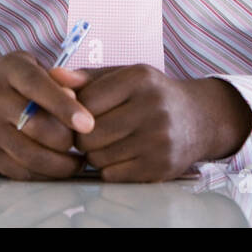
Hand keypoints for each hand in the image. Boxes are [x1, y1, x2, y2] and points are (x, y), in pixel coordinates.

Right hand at [0, 52, 95, 179]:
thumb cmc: (10, 81)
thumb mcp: (31, 66)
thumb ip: (58, 79)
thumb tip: (78, 95)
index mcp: (9, 70)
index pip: (37, 86)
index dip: (64, 106)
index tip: (88, 123)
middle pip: (36, 126)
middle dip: (66, 138)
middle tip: (84, 142)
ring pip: (30, 155)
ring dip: (60, 164)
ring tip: (77, 163)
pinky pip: (20, 172)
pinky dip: (44, 175)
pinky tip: (57, 169)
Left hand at [52, 64, 251, 181]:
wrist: (199, 118)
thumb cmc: (152, 94)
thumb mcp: (125, 76)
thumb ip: (87, 78)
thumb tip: (52, 77)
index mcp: (139, 78)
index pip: (85, 101)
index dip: (75, 111)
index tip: (80, 113)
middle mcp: (152, 107)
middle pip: (89, 133)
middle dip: (83, 136)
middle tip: (90, 133)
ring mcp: (159, 139)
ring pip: (98, 157)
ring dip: (94, 154)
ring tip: (106, 143)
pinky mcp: (161, 166)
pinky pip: (113, 175)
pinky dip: (109, 169)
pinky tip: (120, 156)